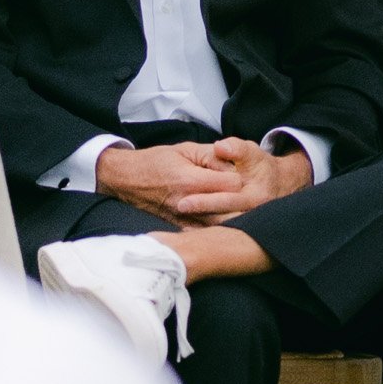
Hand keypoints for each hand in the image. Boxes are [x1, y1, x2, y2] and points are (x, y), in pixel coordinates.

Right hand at [95, 139, 310, 224]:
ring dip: (234, 220)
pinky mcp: (178, 227)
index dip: (242, 180)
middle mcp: (188, 203)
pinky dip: (217, 232)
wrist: (125, 179)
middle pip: (228, 210)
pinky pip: (203, 234)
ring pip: (218, 225)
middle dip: (244, 204)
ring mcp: (182, 218)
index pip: (230, 185)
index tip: (249, 177)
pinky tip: (229, 229)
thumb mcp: (184, 149)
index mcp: (191, 180)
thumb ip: (211, 155)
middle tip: (257, 200)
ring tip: (248, 215)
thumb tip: (233, 162)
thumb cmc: (156, 161)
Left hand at [177, 137, 312, 222]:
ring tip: (176, 220)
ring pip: (218, 228)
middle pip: (220, 219)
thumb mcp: (252, 152)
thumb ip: (237, 148)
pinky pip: (219, 233)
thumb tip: (220, 147)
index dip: (205, 201)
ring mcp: (247, 224)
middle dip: (197, 215)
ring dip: (197, 225)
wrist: (279, 185)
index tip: (183, 202)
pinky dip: (201, 232)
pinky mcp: (241, 228)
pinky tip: (185, 228)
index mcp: (256, 196)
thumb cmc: (261, 166)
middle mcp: (252, 214)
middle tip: (176, 209)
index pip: (226, 200)